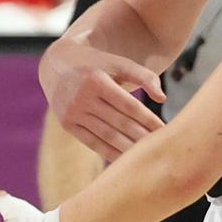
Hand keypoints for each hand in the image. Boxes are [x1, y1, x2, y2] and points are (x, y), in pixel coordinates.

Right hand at [41, 38, 166, 160]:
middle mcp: (81, 97)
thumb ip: (143, 76)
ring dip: (129, 147)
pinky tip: (127, 159)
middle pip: (120, 122)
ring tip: (148, 154)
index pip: (129, 105)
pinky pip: (92, 142)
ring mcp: (72, 112)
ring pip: (107, 136)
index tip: (165, 130)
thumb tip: (163, 98)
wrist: (56, 65)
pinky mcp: (66, 124)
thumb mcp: (117, 62)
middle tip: (162, 146)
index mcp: (96, 80)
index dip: (148, 119)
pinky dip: (110, 152)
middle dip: (143, 136)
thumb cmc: (96, 63)